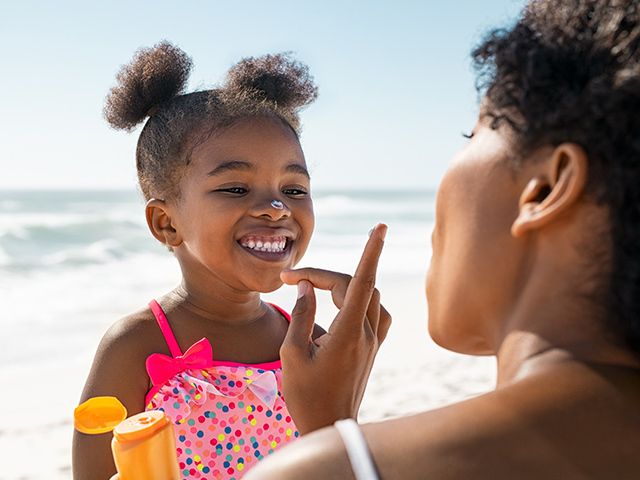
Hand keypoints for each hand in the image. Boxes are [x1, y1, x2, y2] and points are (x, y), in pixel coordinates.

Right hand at [279, 224, 390, 433]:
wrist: (330, 426)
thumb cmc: (306, 395)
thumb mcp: (292, 355)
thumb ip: (301, 316)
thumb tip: (307, 287)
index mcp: (346, 334)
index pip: (362, 282)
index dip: (371, 252)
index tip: (380, 227)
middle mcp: (366, 334)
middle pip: (355, 286)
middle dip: (325, 275)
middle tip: (292, 280)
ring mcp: (373, 342)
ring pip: (369, 296)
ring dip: (345, 284)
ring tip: (316, 288)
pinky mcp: (373, 348)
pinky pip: (376, 312)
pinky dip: (361, 299)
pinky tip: (344, 303)